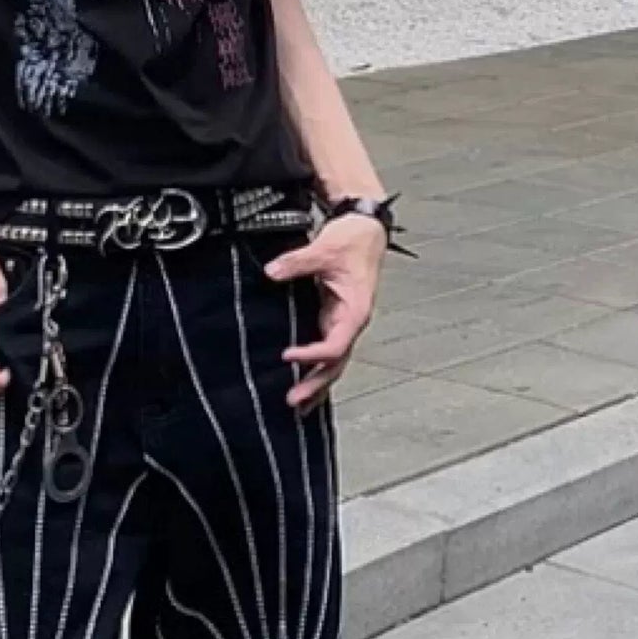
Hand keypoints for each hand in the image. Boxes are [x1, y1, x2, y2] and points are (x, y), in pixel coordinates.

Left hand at [264, 212, 389, 411]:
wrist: (366, 230)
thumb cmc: (353, 241)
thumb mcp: (324, 249)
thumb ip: (297, 262)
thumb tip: (272, 272)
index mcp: (355, 311)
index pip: (335, 344)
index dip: (312, 354)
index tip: (287, 356)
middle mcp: (352, 323)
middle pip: (336, 364)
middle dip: (315, 384)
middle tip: (293, 401)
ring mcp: (344, 323)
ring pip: (333, 363)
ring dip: (317, 385)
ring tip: (298, 408)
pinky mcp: (336, 319)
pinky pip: (327, 351)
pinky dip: (316, 369)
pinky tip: (304, 385)